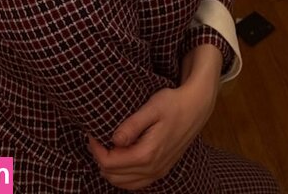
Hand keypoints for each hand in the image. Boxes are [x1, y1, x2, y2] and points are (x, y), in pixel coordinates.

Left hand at [88, 82, 215, 189]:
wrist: (196, 108)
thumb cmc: (173, 104)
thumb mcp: (152, 108)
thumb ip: (132, 125)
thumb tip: (113, 139)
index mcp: (147, 153)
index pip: (110, 162)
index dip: (96, 149)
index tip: (92, 134)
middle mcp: (152, 168)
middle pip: (113, 175)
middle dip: (100, 158)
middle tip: (97, 140)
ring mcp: (158, 172)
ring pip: (123, 183)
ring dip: (110, 169)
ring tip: (106, 148)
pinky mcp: (161, 171)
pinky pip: (135, 184)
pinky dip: (123, 176)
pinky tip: (120, 160)